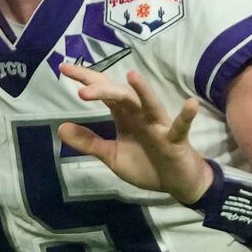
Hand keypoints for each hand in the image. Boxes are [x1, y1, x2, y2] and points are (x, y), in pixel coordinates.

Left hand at [56, 61, 214, 202]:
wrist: (175, 183)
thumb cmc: (147, 165)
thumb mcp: (112, 156)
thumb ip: (89, 142)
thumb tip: (60, 128)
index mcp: (124, 116)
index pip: (103, 92)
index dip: (85, 79)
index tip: (63, 67)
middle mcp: (140, 115)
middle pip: (121, 96)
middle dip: (103, 90)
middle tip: (82, 90)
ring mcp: (159, 126)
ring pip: (150, 105)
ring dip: (143, 91)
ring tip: (132, 76)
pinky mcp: (175, 140)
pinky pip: (181, 126)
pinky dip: (187, 115)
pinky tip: (191, 104)